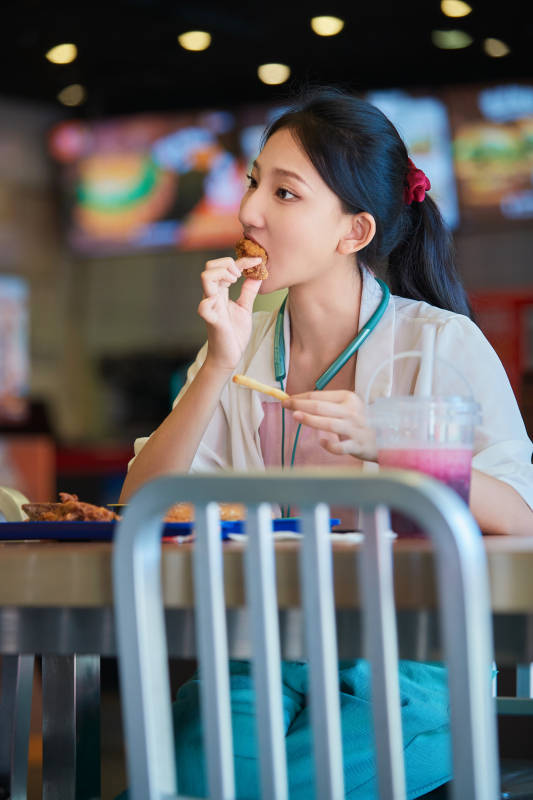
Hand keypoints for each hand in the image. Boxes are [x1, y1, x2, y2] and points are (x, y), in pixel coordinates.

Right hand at [198, 255, 262, 371]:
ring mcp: (211, 307)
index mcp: (221, 292)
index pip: (225, 267)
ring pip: (205, 278)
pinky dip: (212, 301)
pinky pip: (204, 307)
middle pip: (210, 267)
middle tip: (239, 275)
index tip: (258, 260)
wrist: (229, 356)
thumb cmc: (234, 333)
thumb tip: (257, 274)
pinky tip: (224, 304)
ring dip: (221, 274)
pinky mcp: (212, 320)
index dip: (242, 260)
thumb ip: (248, 291)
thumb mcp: (245, 308)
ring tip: (234, 282)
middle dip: (227, 264)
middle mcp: (213, 296)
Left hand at [282, 390, 377, 461]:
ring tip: (296, 416)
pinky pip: (342, 446)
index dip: (300, 397)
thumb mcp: (348, 407)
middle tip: (285, 405)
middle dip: (300, 405)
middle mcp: (352, 412)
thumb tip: (301, 403)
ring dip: (311, 420)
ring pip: (329, 423)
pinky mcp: (358, 445)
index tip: (287, 399)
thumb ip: (327, 404)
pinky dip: (331, 445)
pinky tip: (322, 441)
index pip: (319, 396)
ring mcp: (355, 429)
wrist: (385, 438)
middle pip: (321, 407)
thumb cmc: (360, 421)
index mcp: (348, 398)